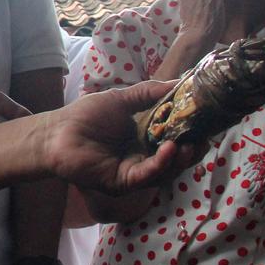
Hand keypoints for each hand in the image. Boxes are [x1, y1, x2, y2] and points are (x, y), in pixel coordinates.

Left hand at [43, 81, 197, 195]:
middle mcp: (144, 158)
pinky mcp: (122, 182)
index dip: (193, 132)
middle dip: (194, 149)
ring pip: (167, 171)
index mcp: (146, 139)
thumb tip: (179, 82)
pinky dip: (161, 164)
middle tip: (205, 136)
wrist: (56, 132)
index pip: (178, 140)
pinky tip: (169, 150)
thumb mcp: (122, 99)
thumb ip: (150, 93)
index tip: (208, 120)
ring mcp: (134, 173)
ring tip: (190, 143)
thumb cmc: (86, 116)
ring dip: (181, 158)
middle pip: (178, 160)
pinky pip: (147, 176)